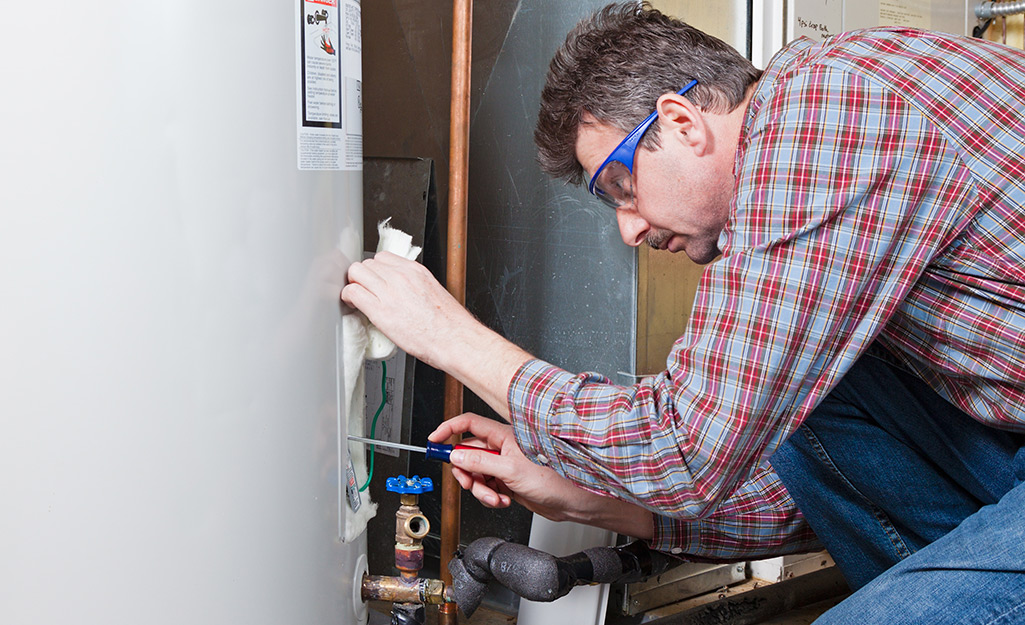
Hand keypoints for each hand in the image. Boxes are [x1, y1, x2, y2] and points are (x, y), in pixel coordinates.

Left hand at [340, 252, 475, 367]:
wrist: (454, 338)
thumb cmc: (448, 324)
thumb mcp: (433, 292)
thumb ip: (414, 285)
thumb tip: (402, 290)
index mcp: (415, 271)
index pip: (383, 257)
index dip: (375, 270)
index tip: (375, 280)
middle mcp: (401, 276)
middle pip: (367, 263)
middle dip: (363, 276)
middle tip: (365, 289)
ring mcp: (389, 291)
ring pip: (356, 272)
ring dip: (354, 284)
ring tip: (358, 297)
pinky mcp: (380, 310)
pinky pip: (353, 292)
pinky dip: (348, 297)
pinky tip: (353, 304)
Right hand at [431, 413, 653, 537]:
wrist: (572, 501)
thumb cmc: (554, 478)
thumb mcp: (509, 469)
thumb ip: (479, 461)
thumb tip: (456, 454)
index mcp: (503, 435)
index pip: (468, 424)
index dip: (448, 430)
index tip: (434, 441)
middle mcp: (503, 447)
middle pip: (468, 453)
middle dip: (466, 472)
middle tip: (470, 483)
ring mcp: (505, 465)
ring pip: (476, 474)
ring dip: (481, 489)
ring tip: (496, 496)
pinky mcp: (508, 481)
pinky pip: (487, 487)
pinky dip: (490, 496)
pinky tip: (504, 499)